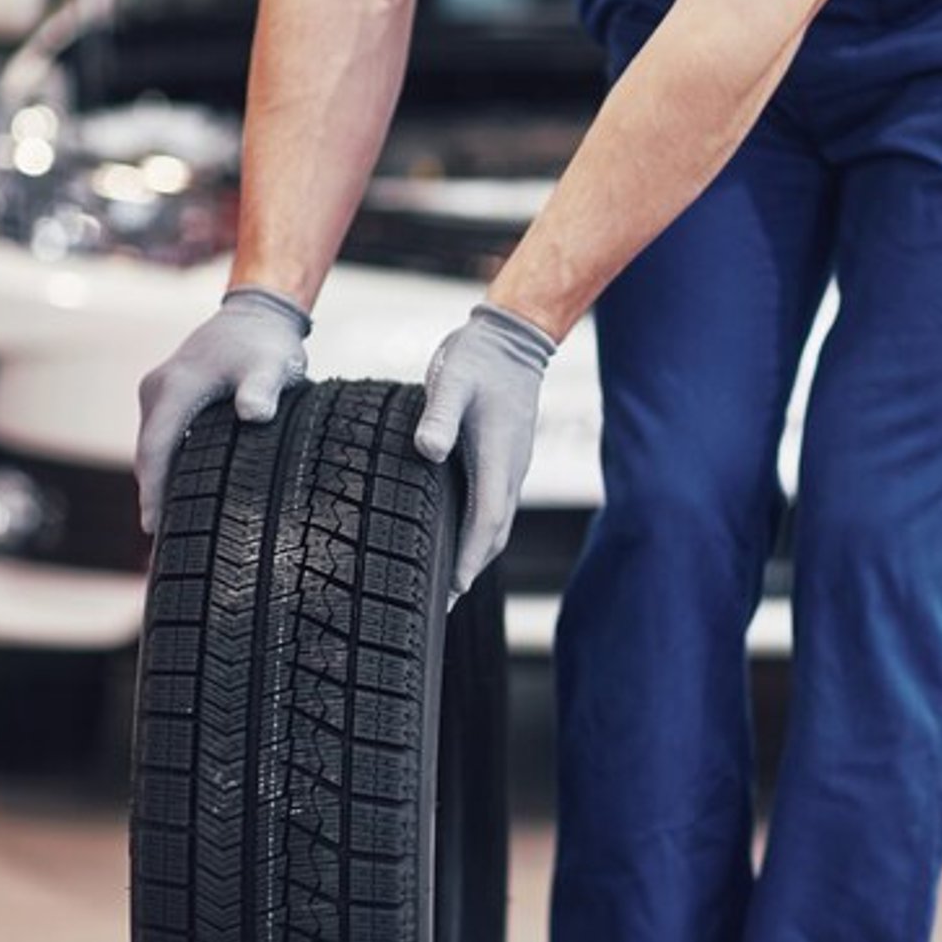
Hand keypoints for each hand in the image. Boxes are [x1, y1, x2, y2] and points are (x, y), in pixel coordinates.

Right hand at [135, 287, 310, 534]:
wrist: (257, 315)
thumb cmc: (266, 344)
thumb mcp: (272, 365)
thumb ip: (263, 389)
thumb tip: (253, 414)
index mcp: (175, 387)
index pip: (156, 449)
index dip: (152, 491)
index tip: (152, 528)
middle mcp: (157, 390)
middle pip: (148, 455)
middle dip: (152, 498)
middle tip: (160, 548)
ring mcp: (159, 392)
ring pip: (153, 448)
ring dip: (158, 484)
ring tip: (168, 531)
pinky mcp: (167, 396)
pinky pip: (162, 438)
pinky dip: (166, 466)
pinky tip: (179, 495)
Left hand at [413, 302, 557, 606]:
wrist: (513, 340)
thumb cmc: (479, 358)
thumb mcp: (453, 380)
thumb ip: (439, 415)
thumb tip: (428, 450)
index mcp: (497, 456)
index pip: (486, 520)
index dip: (469, 556)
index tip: (453, 588)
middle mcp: (510, 468)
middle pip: (495, 533)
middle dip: (472, 568)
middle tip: (446, 602)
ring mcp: (512, 465)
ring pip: (497, 522)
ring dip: (478, 553)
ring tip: (453, 581)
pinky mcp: (507, 458)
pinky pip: (495, 505)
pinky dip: (480, 530)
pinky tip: (460, 534)